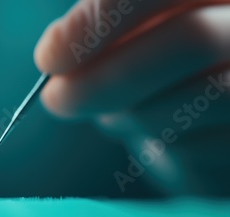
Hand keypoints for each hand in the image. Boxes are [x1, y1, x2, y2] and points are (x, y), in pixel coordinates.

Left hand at [34, 0, 229, 195]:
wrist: (216, 102)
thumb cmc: (164, 55)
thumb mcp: (136, 26)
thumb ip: (104, 21)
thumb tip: (54, 53)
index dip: (101, 20)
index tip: (49, 57)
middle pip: (190, 42)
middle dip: (105, 79)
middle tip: (56, 99)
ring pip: (193, 102)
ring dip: (130, 116)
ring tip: (115, 112)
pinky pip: (199, 150)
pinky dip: (156, 145)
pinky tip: (154, 128)